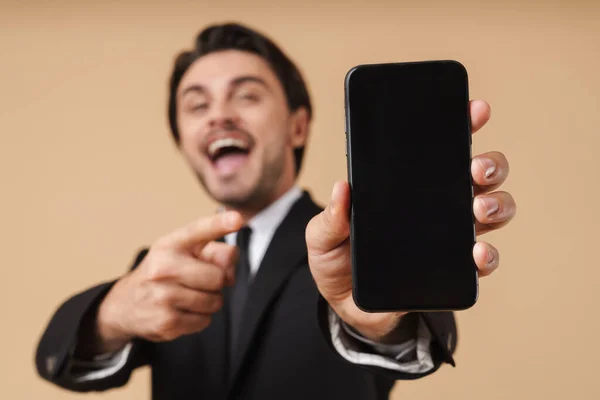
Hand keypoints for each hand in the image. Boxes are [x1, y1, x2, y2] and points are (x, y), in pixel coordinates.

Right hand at [94, 211, 242, 352]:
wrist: (125, 304)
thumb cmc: (164, 272)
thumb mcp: (183, 253)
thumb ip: (215, 253)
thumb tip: (230, 271)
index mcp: (170, 244)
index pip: (198, 230)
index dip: (219, 224)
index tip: (237, 218)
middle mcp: (163, 267)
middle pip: (218, 276)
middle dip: (215, 282)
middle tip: (197, 282)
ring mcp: (163, 296)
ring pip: (215, 301)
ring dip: (208, 302)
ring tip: (187, 296)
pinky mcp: (166, 322)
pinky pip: (205, 321)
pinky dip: (199, 319)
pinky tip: (180, 311)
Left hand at [305, 100, 515, 342]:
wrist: (348, 309)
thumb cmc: (337, 263)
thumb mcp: (322, 237)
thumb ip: (329, 218)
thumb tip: (342, 188)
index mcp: (407, 188)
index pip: (440, 150)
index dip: (461, 126)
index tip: (474, 110)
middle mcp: (437, 205)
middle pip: (479, 175)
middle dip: (489, 164)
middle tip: (476, 168)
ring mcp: (451, 236)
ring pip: (493, 209)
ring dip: (498, 204)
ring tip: (480, 208)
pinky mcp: (455, 271)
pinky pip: (484, 260)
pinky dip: (488, 254)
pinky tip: (478, 251)